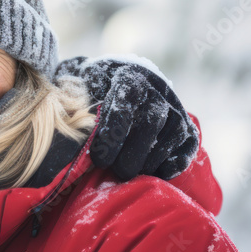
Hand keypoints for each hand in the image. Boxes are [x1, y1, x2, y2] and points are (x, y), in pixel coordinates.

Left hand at [56, 56, 198, 179]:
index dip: (114, 131)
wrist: (117, 80)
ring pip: (172, 133)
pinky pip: (189, 144)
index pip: (126, 100)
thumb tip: (61, 122)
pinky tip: (158, 175)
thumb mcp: (78, 88)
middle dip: (133, 151)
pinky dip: (176, 161)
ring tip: (130, 175)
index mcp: (128, 76)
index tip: (99, 157)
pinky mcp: (187, 125)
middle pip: (152, 120)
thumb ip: (71, 102)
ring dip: (151, 159)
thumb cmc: (90, 91)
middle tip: (116, 172)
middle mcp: (156, 88)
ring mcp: (174, 106)